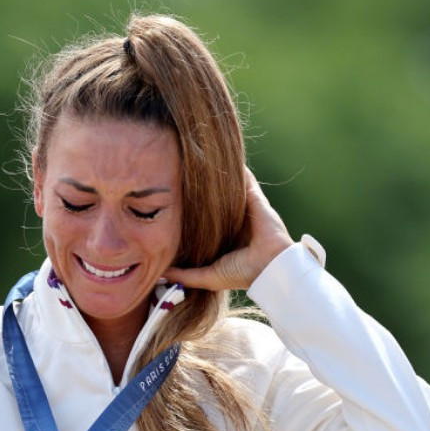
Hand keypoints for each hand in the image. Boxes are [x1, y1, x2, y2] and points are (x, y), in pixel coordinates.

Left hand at [163, 167, 293, 290]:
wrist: (270, 265)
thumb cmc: (241, 273)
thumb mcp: (207, 276)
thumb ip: (184, 274)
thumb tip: (160, 273)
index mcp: (224, 238)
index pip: (204, 221)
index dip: (190, 212)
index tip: (170, 202)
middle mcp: (234, 220)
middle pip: (213, 201)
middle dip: (199, 190)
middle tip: (177, 174)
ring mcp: (244, 207)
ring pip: (228, 187)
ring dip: (216, 175)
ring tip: (196, 159)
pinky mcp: (254, 196)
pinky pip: (244, 177)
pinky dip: (234, 167)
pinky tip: (220, 154)